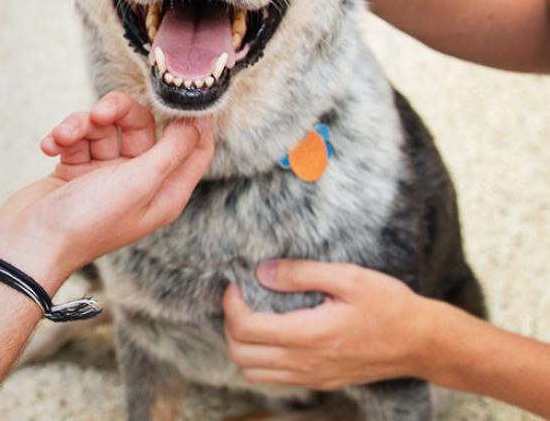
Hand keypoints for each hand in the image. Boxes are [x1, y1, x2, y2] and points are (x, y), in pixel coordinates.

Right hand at [0, 92, 213, 288]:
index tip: (183, 94)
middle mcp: (139, 181)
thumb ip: (174, 149)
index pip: (194, 148)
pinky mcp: (76, 171)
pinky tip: (50, 146)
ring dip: (81, 126)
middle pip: (141, 127)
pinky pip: (78, 138)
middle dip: (117, 113)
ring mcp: (106, 175)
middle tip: (99, 113)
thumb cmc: (87, 221)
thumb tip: (202, 120)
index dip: (192, 121)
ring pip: (103, 128)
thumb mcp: (140, 181)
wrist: (25, 245)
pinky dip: (64, 137)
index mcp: (164, 190)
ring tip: (65, 137)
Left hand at [223, 260, 432, 388]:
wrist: (421, 342)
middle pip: (240, 355)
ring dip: (243, 343)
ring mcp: (312, 377)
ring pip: (253, 372)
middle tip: (242, 297)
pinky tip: (275, 331)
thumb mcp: (348, 277)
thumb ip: (302, 273)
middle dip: (230, 323)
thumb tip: (262, 271)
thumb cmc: (388, 305)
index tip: (236, 283)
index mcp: (309, 335)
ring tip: (254, 313)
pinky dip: (261, 357)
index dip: (230, 305)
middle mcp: (305, 363)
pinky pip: (274, 377)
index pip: (246, 329)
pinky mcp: (320, 381)